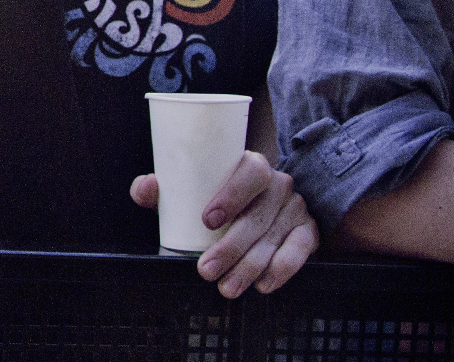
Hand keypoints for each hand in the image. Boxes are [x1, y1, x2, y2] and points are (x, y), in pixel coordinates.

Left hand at [131, 151, 318, 297]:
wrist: (263, 205)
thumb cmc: (218, 197)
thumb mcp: (194, 190)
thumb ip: (165, 189)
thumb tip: (145, 187)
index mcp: (252, 166)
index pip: (251, 172)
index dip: (231, 195)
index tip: (207, 220)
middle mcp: (278, 184)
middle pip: (258, 215)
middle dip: (231, 247)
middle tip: (206, 270)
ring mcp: (296, 208)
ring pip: (273, 239)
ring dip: (250, 267)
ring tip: (227, 287)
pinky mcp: (309, 232)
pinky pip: (299, 251)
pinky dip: (282, 269)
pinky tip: (264, 284)